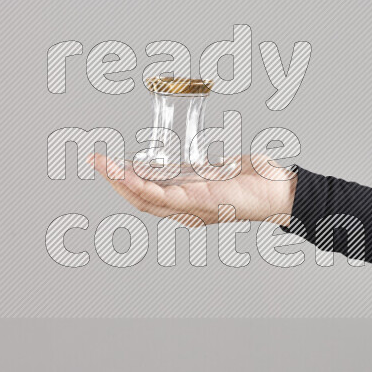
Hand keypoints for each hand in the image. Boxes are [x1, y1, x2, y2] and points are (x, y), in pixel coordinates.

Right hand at [89, 154, 296, 225]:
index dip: (124, 182)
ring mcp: (189, 208)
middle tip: (95, 161)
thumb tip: (178, 162)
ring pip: (144, 198)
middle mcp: (184, 211)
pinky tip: (126, 173)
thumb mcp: (215, 172)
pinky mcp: (196, 202)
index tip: (109, 164)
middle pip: (139, 199)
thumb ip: (195, 171)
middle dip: (113, 180)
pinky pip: (161, 196)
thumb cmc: (252, 182)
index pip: (147, 195)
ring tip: (102, 165)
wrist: (275, 189)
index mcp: (186, 203)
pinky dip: (140, 185)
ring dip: (119, 181)